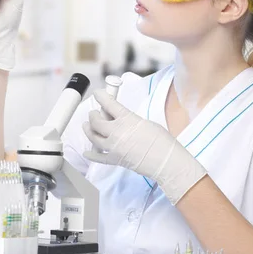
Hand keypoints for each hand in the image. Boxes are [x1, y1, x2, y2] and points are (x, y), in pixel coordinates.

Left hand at [83, 90, 206, 204]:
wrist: (166, 160)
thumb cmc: (161, 140)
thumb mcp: (144, 122)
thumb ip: (129, 119)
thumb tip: (121, 120)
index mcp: (126, 119)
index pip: (108, 103)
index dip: (101, 96)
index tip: (97, 93)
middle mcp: (117, 132)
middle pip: (96, 121)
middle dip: (93, 115)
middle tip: (93, 113)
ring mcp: (114, 147)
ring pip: (94, 137)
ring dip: (88, 130)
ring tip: (86, 126)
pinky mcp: (115, 160)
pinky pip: (99, 157)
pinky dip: (91, 155)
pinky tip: (86, 153)